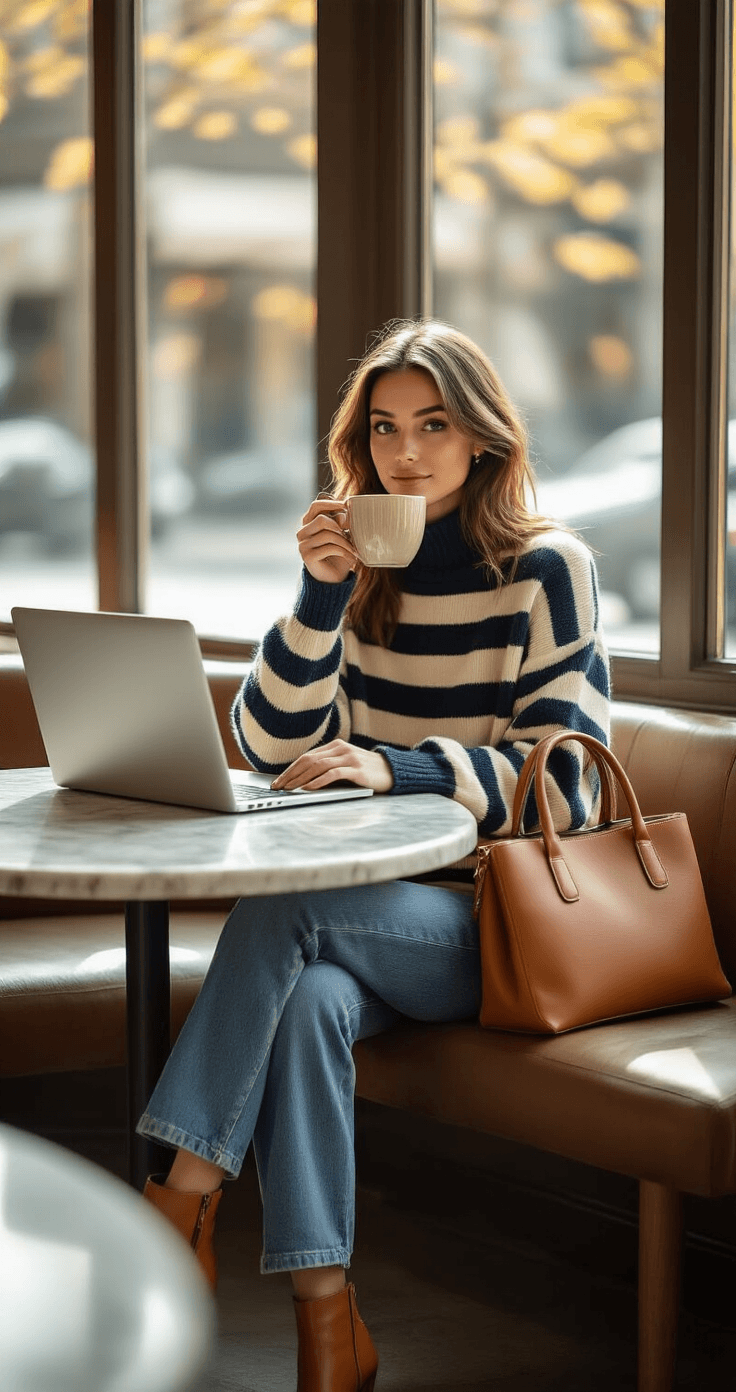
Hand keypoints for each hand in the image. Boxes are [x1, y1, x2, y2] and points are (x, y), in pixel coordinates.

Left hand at [272, 740, 393, 793]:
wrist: (393, 771)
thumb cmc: (366, 772)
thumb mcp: (345, 766)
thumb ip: (327, 768)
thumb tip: (301, 781)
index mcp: (336, 746)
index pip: (307, 757)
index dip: (290, 769)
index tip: (278, 781)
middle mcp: (341, 749)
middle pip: (308, 760)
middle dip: (290, 774)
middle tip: (278, 787)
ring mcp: (349, 758)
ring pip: (318, 766)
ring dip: (300, 778)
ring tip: (289, 789)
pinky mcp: (357, 769)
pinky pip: (333, 774)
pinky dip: (318, 781)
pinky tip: (307, 788)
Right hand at [297, 497, 357, 583]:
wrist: (333, 579)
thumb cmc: (338, 554)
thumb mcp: (342, 535)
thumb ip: (341, 523)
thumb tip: (344, 516)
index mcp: (309, 523)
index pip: (316, 506)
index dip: (332, 504)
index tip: (348, 505)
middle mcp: (302, 532)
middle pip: (321, 519)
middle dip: (339, 526)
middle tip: (350, 534)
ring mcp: (303, 545)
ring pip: (327, 534)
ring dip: (344, 541)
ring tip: (353, 549)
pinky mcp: (307, 556)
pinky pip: (329, 547)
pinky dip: (343, 551)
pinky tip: (350, 557)